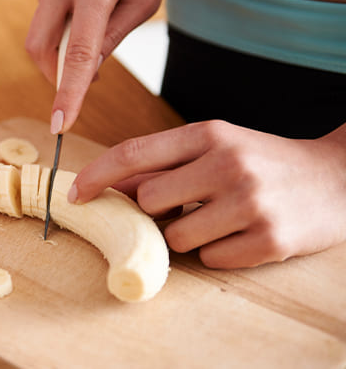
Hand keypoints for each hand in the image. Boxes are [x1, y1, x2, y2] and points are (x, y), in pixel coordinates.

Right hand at [26, 0, 179, 133]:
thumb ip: (115, 36)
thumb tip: (88, 71)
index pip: (78, 55)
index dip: (68, 94)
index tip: (59, 125)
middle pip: (39, 47)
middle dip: (54, 74)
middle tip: (78, 82)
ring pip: (41, 29)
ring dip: (63, 42)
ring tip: (97, 19)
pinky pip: (44, 8)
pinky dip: (62, 18)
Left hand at [70, 120, 345, 268]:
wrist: (336, 178)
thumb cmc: (261, 161)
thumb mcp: (214, 146)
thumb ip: (164, 161)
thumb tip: (111, 185)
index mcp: (209, 134)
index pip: (133, 153)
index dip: (96, 176)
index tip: (74, 195)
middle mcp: (228, 164)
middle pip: (149, 200)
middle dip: (156, 210)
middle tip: (183, 205)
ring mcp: (251, 203)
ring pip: (177, 237)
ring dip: (187, 235)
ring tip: (219, 219)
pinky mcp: (270, 241)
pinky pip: (211, 260)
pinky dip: (218, 252)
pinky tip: (241, 234)